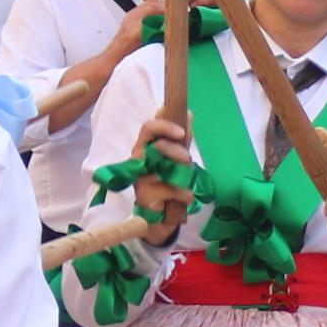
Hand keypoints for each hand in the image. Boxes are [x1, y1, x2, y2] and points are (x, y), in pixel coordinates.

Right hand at [135, 112, 193, 239]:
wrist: (162, 213)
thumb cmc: (167, 181)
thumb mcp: (177, 157)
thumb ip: (182, 137)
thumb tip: (188, 113)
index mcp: (145, 147)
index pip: (149, 128)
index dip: (165, 126)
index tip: (182, 132)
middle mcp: (138, 160)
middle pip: (158, 146)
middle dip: (178, 152)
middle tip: (187, 161)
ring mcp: (139, 178)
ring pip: (167, 170)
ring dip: (183, 178)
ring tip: (185, 185)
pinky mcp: (145, 197)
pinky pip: (172, 191)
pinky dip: (184, 195)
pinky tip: (182, 198)